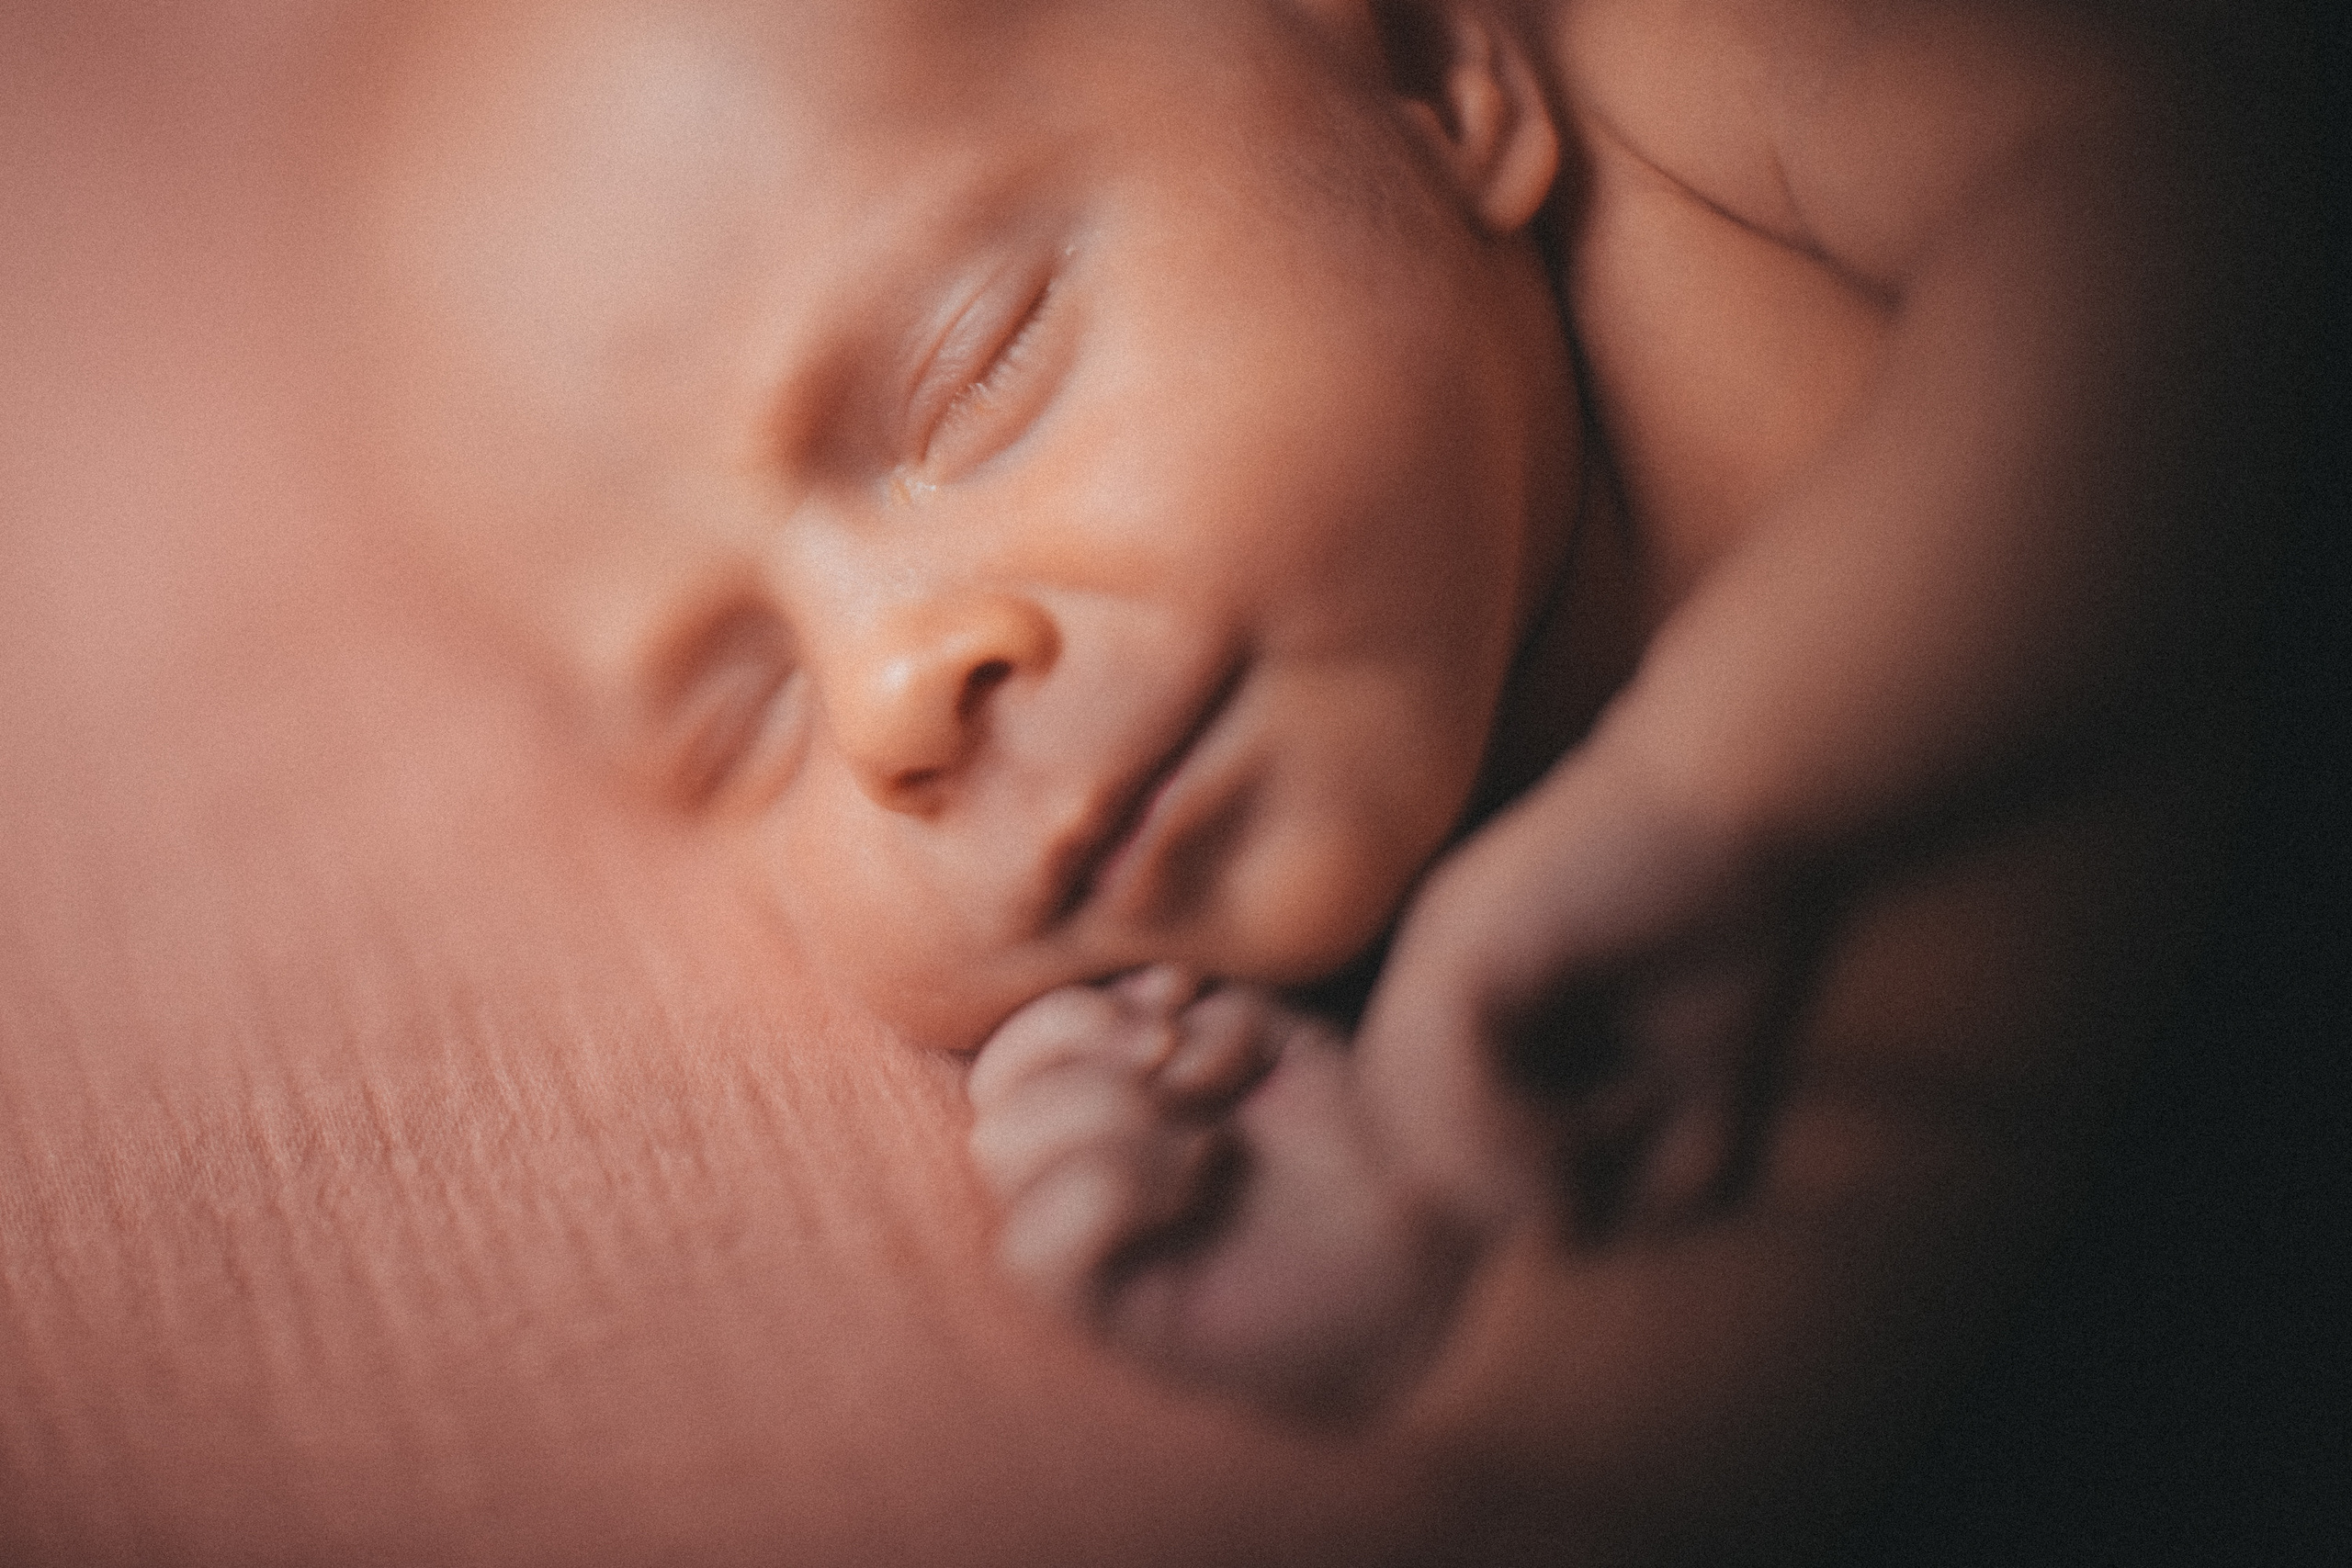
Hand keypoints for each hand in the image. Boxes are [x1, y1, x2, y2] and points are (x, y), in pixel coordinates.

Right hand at [968, 967, 1474, 1419]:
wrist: (1423, 1235)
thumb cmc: (1348, 1135)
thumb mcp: (1277, 1034)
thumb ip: (1202, 1004)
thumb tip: (1155, 1023)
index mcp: (1100, 1095)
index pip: (1015, 1041)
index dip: (1077, 1007)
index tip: (1179, 998)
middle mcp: (1074, 1165)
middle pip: (994, 1085)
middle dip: (1087, 1051)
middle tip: (1179, 1062)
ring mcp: (1083, 1239)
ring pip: (1003, 1149)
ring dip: (1112, 1115)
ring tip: (1211, 1140)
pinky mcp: (1105, 1310)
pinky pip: (1033, 1251)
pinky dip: (1110, 1189)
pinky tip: (1201, 1183)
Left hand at [1354, 736, 1825, 1244]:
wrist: (1751, 799)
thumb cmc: (1725, 923)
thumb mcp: (1679, 1081)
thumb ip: (1622, 1166)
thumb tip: (1561, 1243)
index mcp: (1453, 1001)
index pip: (1424, 1147)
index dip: (1508, 1195)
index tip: (1610, 1184)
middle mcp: (1421, 978)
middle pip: (1405, 1152)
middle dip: (1507, 1201)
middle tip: (1613, 1174)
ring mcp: (1432, 957)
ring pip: (1412, 1128)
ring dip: (1521, 1174)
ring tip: (1622, 1133)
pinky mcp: (1466, 947)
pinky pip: (1451, 1085)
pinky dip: (1526, 1132)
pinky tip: (1614, 1111)